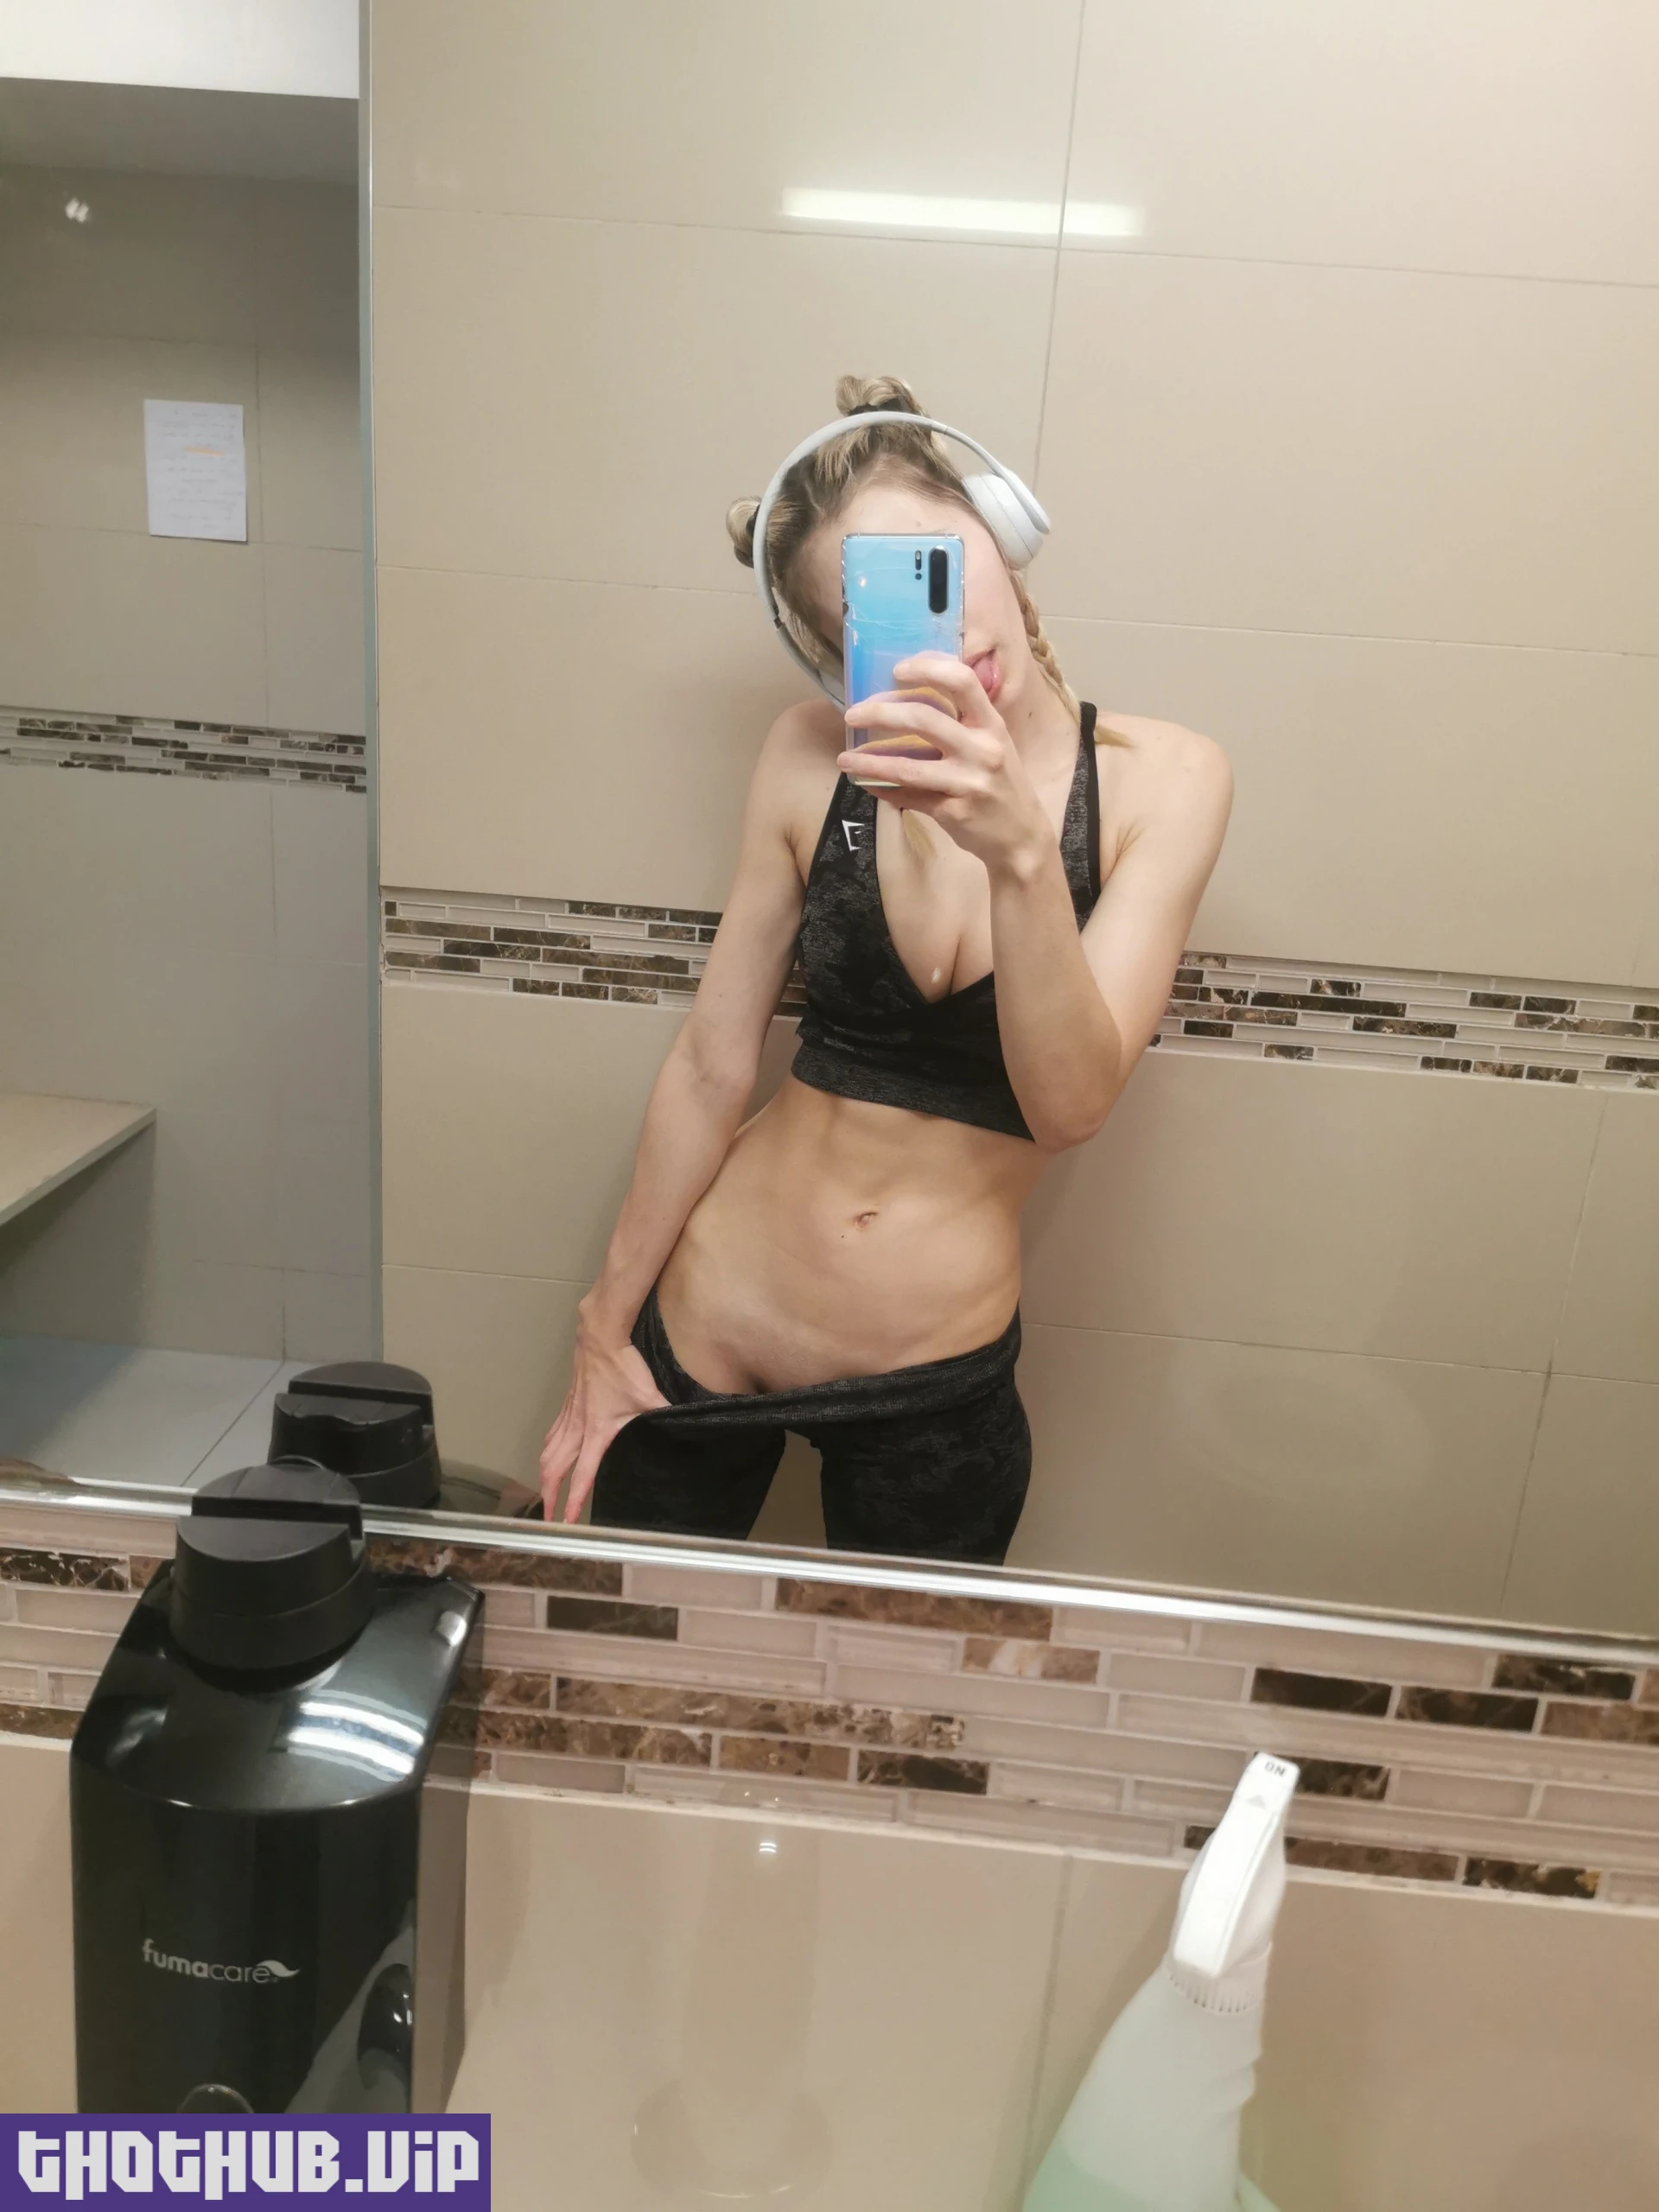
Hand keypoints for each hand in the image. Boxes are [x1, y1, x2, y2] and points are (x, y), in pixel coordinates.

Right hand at [539, 1309, 668, 1523]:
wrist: (600, 1337)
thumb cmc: (623, 1367)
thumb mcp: (651, 1395)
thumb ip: (668, 1414)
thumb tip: (689, 1424)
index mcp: (597, 1432)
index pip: (583, 1474)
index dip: (574, 1501)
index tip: (567, 1521)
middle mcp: (578, 1427)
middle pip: (554, 1468)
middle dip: (549, 1494)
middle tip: (547, 1515)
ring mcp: (569, 1415)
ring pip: (548, 1451)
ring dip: (544, 1474)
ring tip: (545, 1491)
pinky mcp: (568, 1404)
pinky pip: (552, 1433)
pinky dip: (547, 1449)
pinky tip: (549, 1453)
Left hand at [839, 653, 1051, 875]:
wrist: (1022, 836)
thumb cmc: (1001, 784)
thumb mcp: (993, 745)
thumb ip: (962, 723)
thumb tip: (906, 700)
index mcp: (991, 725)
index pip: (963, 681)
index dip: (928, 668)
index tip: (897, 670)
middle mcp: (983, 749)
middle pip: (924, 718)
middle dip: (881, 712)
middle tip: (853, 714)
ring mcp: (969, 782)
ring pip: (909, 767)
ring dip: (870, 761)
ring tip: (845, 759)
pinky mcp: (955, 812)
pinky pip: (910, 797)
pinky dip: (883, 790)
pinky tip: (866, 783)